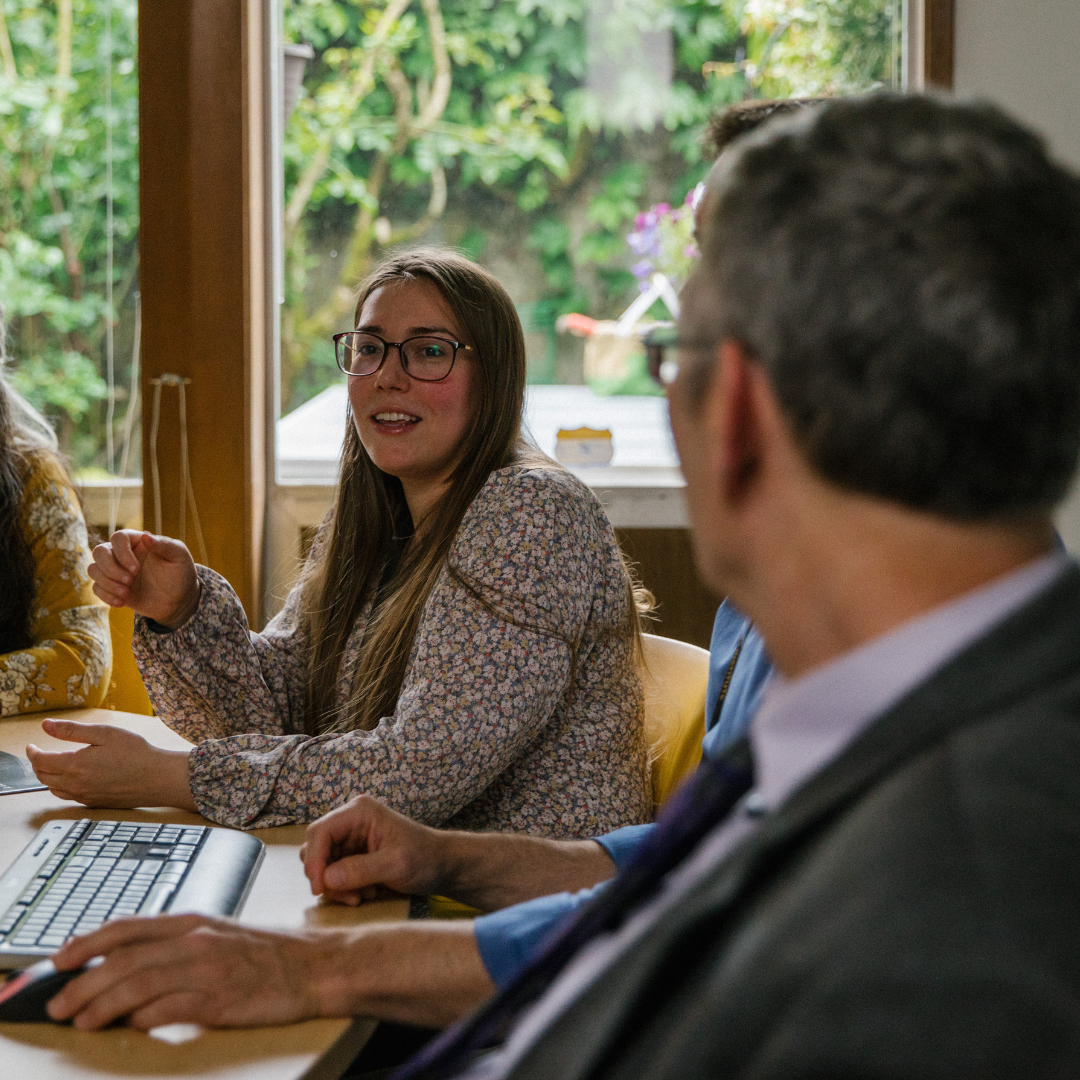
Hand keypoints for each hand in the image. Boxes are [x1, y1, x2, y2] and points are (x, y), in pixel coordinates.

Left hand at [26, 719, 195, 810]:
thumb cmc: (136, 753)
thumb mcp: (104, 733)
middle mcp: (76, 784)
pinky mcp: (94, 803)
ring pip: (53, 789)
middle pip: (43, 777)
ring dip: (47, 777)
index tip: (31, 746)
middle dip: (36, 765)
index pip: (41, 761)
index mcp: (75, 765)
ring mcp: (84, 796)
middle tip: (38, 754)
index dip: (32, 752)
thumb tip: (46, 725)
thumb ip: (72, 730)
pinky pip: (68, 797)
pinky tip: (70, 779)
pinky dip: (61, 787)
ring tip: (52, 766)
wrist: (157, 778)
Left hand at [47, 915, 325, 1029]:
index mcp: (194, 921)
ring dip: (101, 1005)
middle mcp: (196, 939)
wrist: (315, 966)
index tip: (58, 959)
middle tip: (57, 1004)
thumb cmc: (268, 953)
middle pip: (124, 959)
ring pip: (138, 984)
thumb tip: (129, 972)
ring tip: (80, 1020)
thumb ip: (176, 948)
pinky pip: (169, 1009)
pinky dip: (142, 1020)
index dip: (87, 942)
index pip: (127, 927)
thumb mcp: (218, 936)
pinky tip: (129, 1027)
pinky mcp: (219, 999)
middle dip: (82, 983)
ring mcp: (207, 968)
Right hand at [88, 529, 200, 628]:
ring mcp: (116, 571)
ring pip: (93, 569)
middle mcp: (123, 554)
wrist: (178, 601)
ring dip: (107, 583)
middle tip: (130, 581)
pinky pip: (96, 588)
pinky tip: (121, 602)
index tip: (136, 569)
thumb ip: (165, 544)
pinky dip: (106, 596)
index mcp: (138, 542)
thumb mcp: (179, 557)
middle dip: (110, 568)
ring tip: (126, 594)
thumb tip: (145, 536)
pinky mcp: (112, 588)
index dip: (122, 553)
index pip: (118, 538)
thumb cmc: (181, 574)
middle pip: (99, 551)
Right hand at [300, 795, 450, 904]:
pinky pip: (333, 874)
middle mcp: (350, 821)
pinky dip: (344, 888)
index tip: (320, 888)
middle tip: (351, 897)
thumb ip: (361, 870)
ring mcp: (350, 838)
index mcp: (359, 812)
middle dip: (327, 877)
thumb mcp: (396, 865)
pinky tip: (367, 893)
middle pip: (315, 849)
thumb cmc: (425, 858)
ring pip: (322, 865)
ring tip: (363, 896)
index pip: (320, 832)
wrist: (442, 865)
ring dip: (337, 886)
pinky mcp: (351, 854)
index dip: (314, 860)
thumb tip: (326, 878)